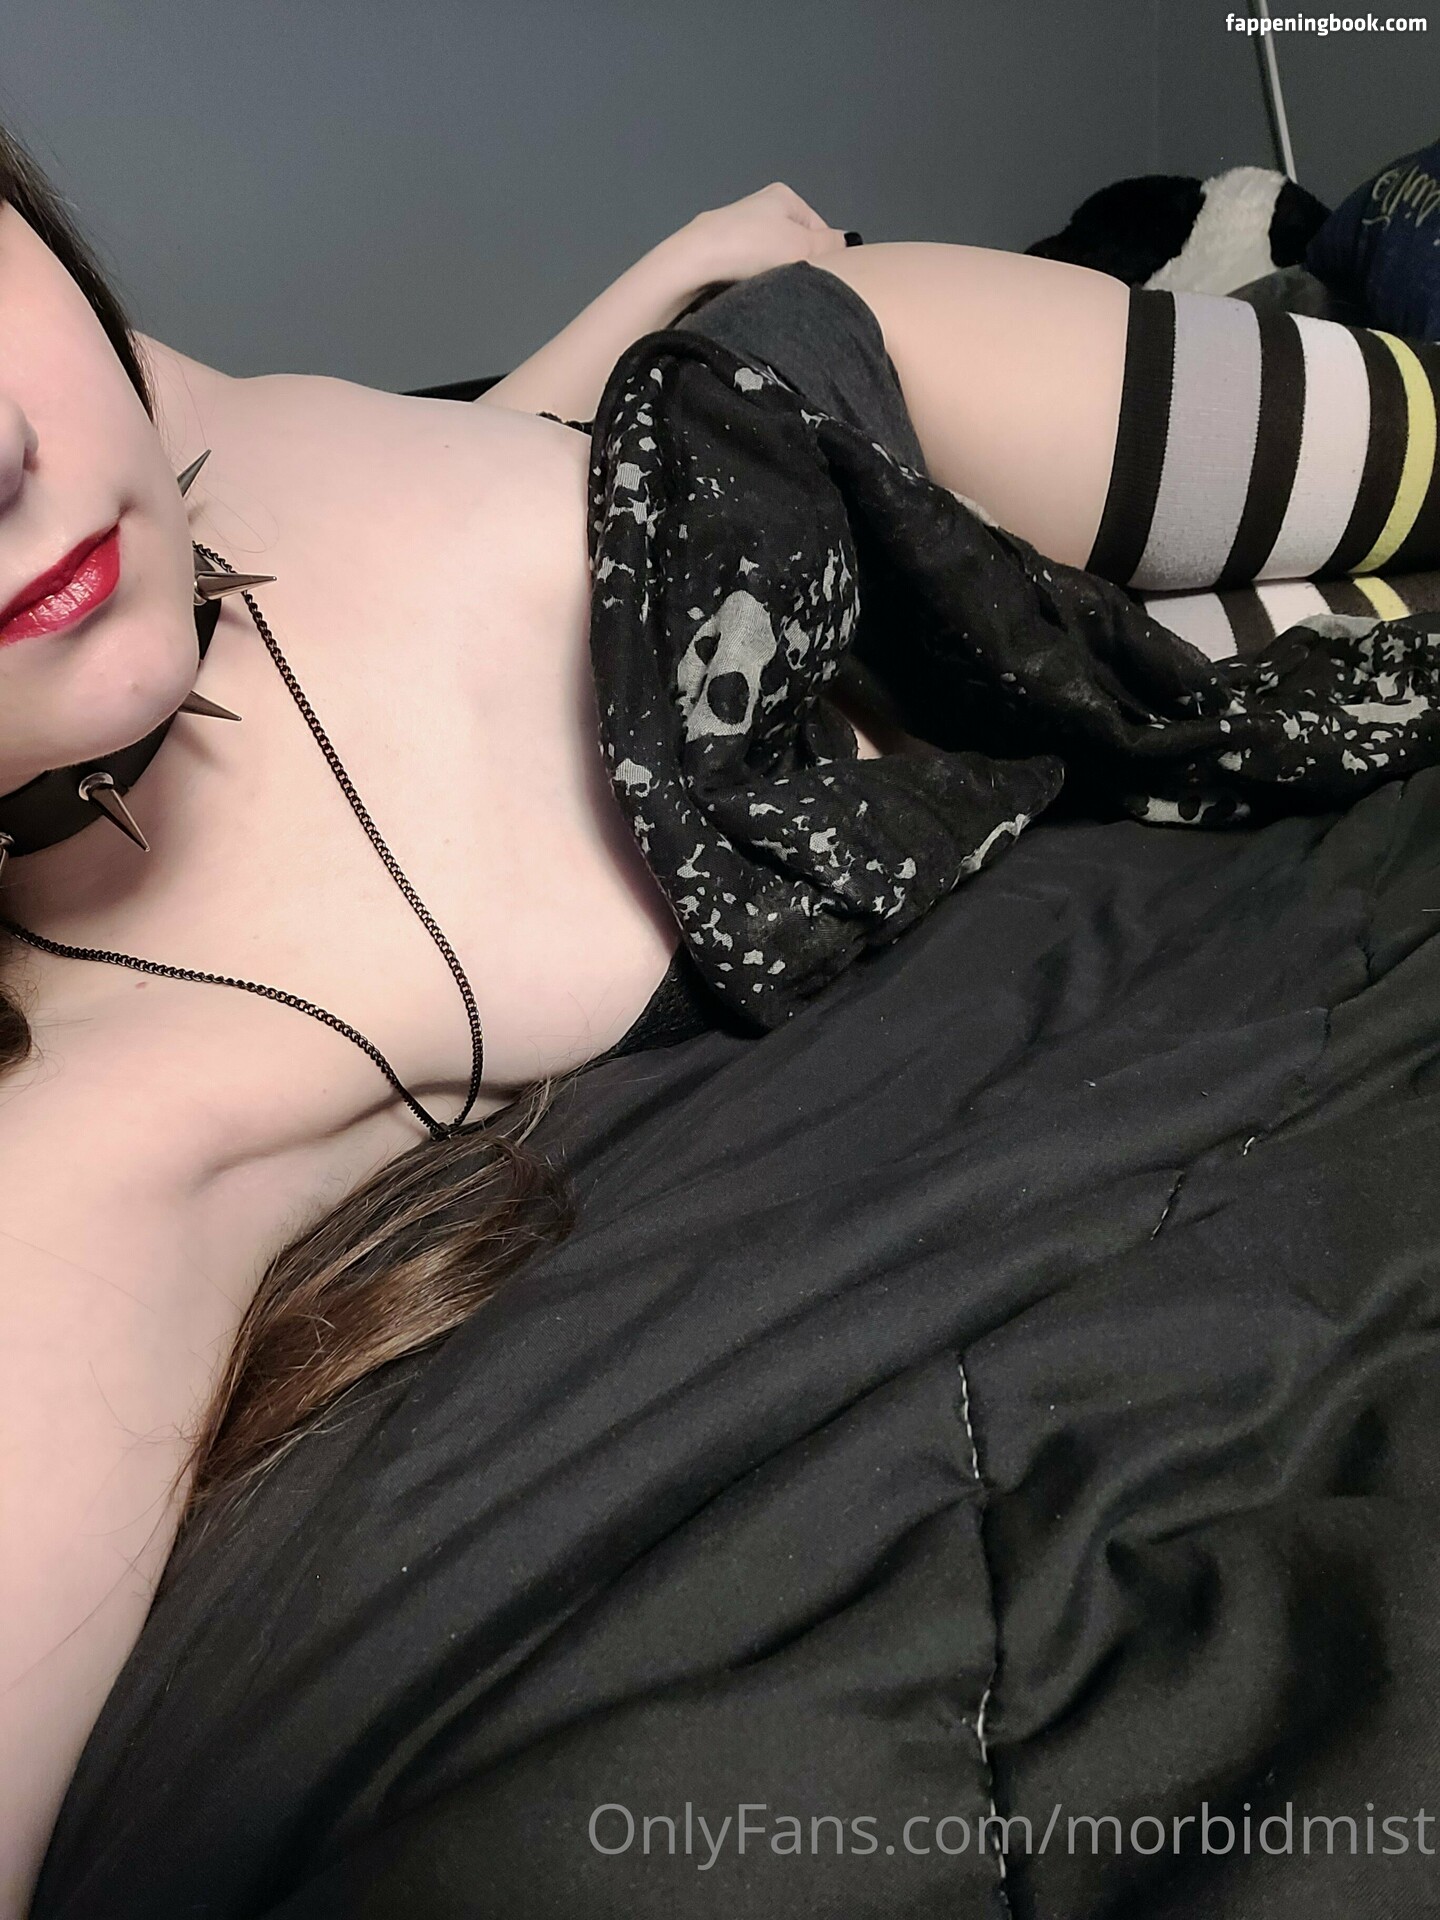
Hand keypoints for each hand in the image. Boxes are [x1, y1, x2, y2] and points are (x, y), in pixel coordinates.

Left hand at [669, 182, 854, 287]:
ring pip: (768, 259)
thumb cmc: (755, 248)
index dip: (823, 257)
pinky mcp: (714, 251)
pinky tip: (746, 295)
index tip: (818, 279)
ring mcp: (734, 228)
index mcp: (784, 196)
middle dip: (796, 267)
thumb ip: (831, 246)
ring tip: (769, 295)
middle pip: (793, 245)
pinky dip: (749, 282)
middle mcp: (758, 205)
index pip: (820, 230)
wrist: (695, 262)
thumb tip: (847, 243)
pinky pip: (745, 269)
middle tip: (794, 290)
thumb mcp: (804, 246)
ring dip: (772, 277)